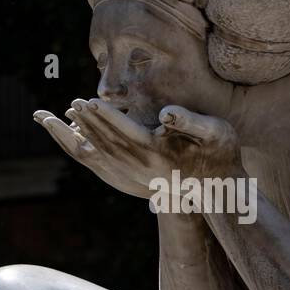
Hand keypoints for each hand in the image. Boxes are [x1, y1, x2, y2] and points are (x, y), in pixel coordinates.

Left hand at [32, 99, 242, 198]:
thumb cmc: (222, 154)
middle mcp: (144, 166)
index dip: (105, 115)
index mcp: (159, 152)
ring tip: (67, 117)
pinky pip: (106, 163)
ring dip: (84, 134)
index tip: (86, 101)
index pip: (125, 131)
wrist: (223, 188)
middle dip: (88, 122)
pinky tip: (82, 137)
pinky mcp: (137, 178)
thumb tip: (167, 114)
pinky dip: (90, 148)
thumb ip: (190, 122)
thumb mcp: (215, 133)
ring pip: (103, 154)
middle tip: (71, 104)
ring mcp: (139, 175)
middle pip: (108, 142)